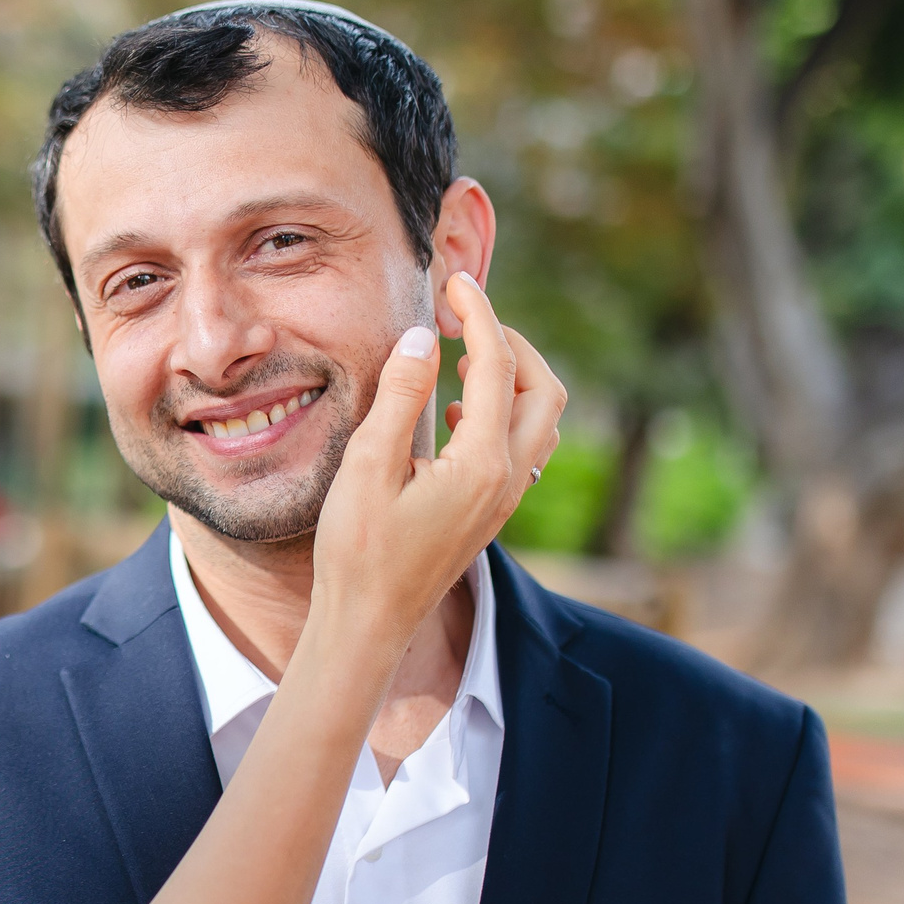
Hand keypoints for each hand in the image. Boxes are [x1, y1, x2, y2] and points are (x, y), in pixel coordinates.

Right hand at [307, 272, 564, 647]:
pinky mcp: (492, 511)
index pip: (498, 365)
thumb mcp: (368, 464)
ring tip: (463, 359)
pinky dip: (504, 412)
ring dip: (514, 378)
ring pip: (541, 420)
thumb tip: (423, 336)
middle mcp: (508, 479)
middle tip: (465, 317)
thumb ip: (400, 395)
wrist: (369, 622)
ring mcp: (504, 499)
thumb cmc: (359, 550)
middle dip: (511, 342)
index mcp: (483, 463)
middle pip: (545, 388)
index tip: (455, 281)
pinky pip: (524, 447)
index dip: (479, 314)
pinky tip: (459, 415)